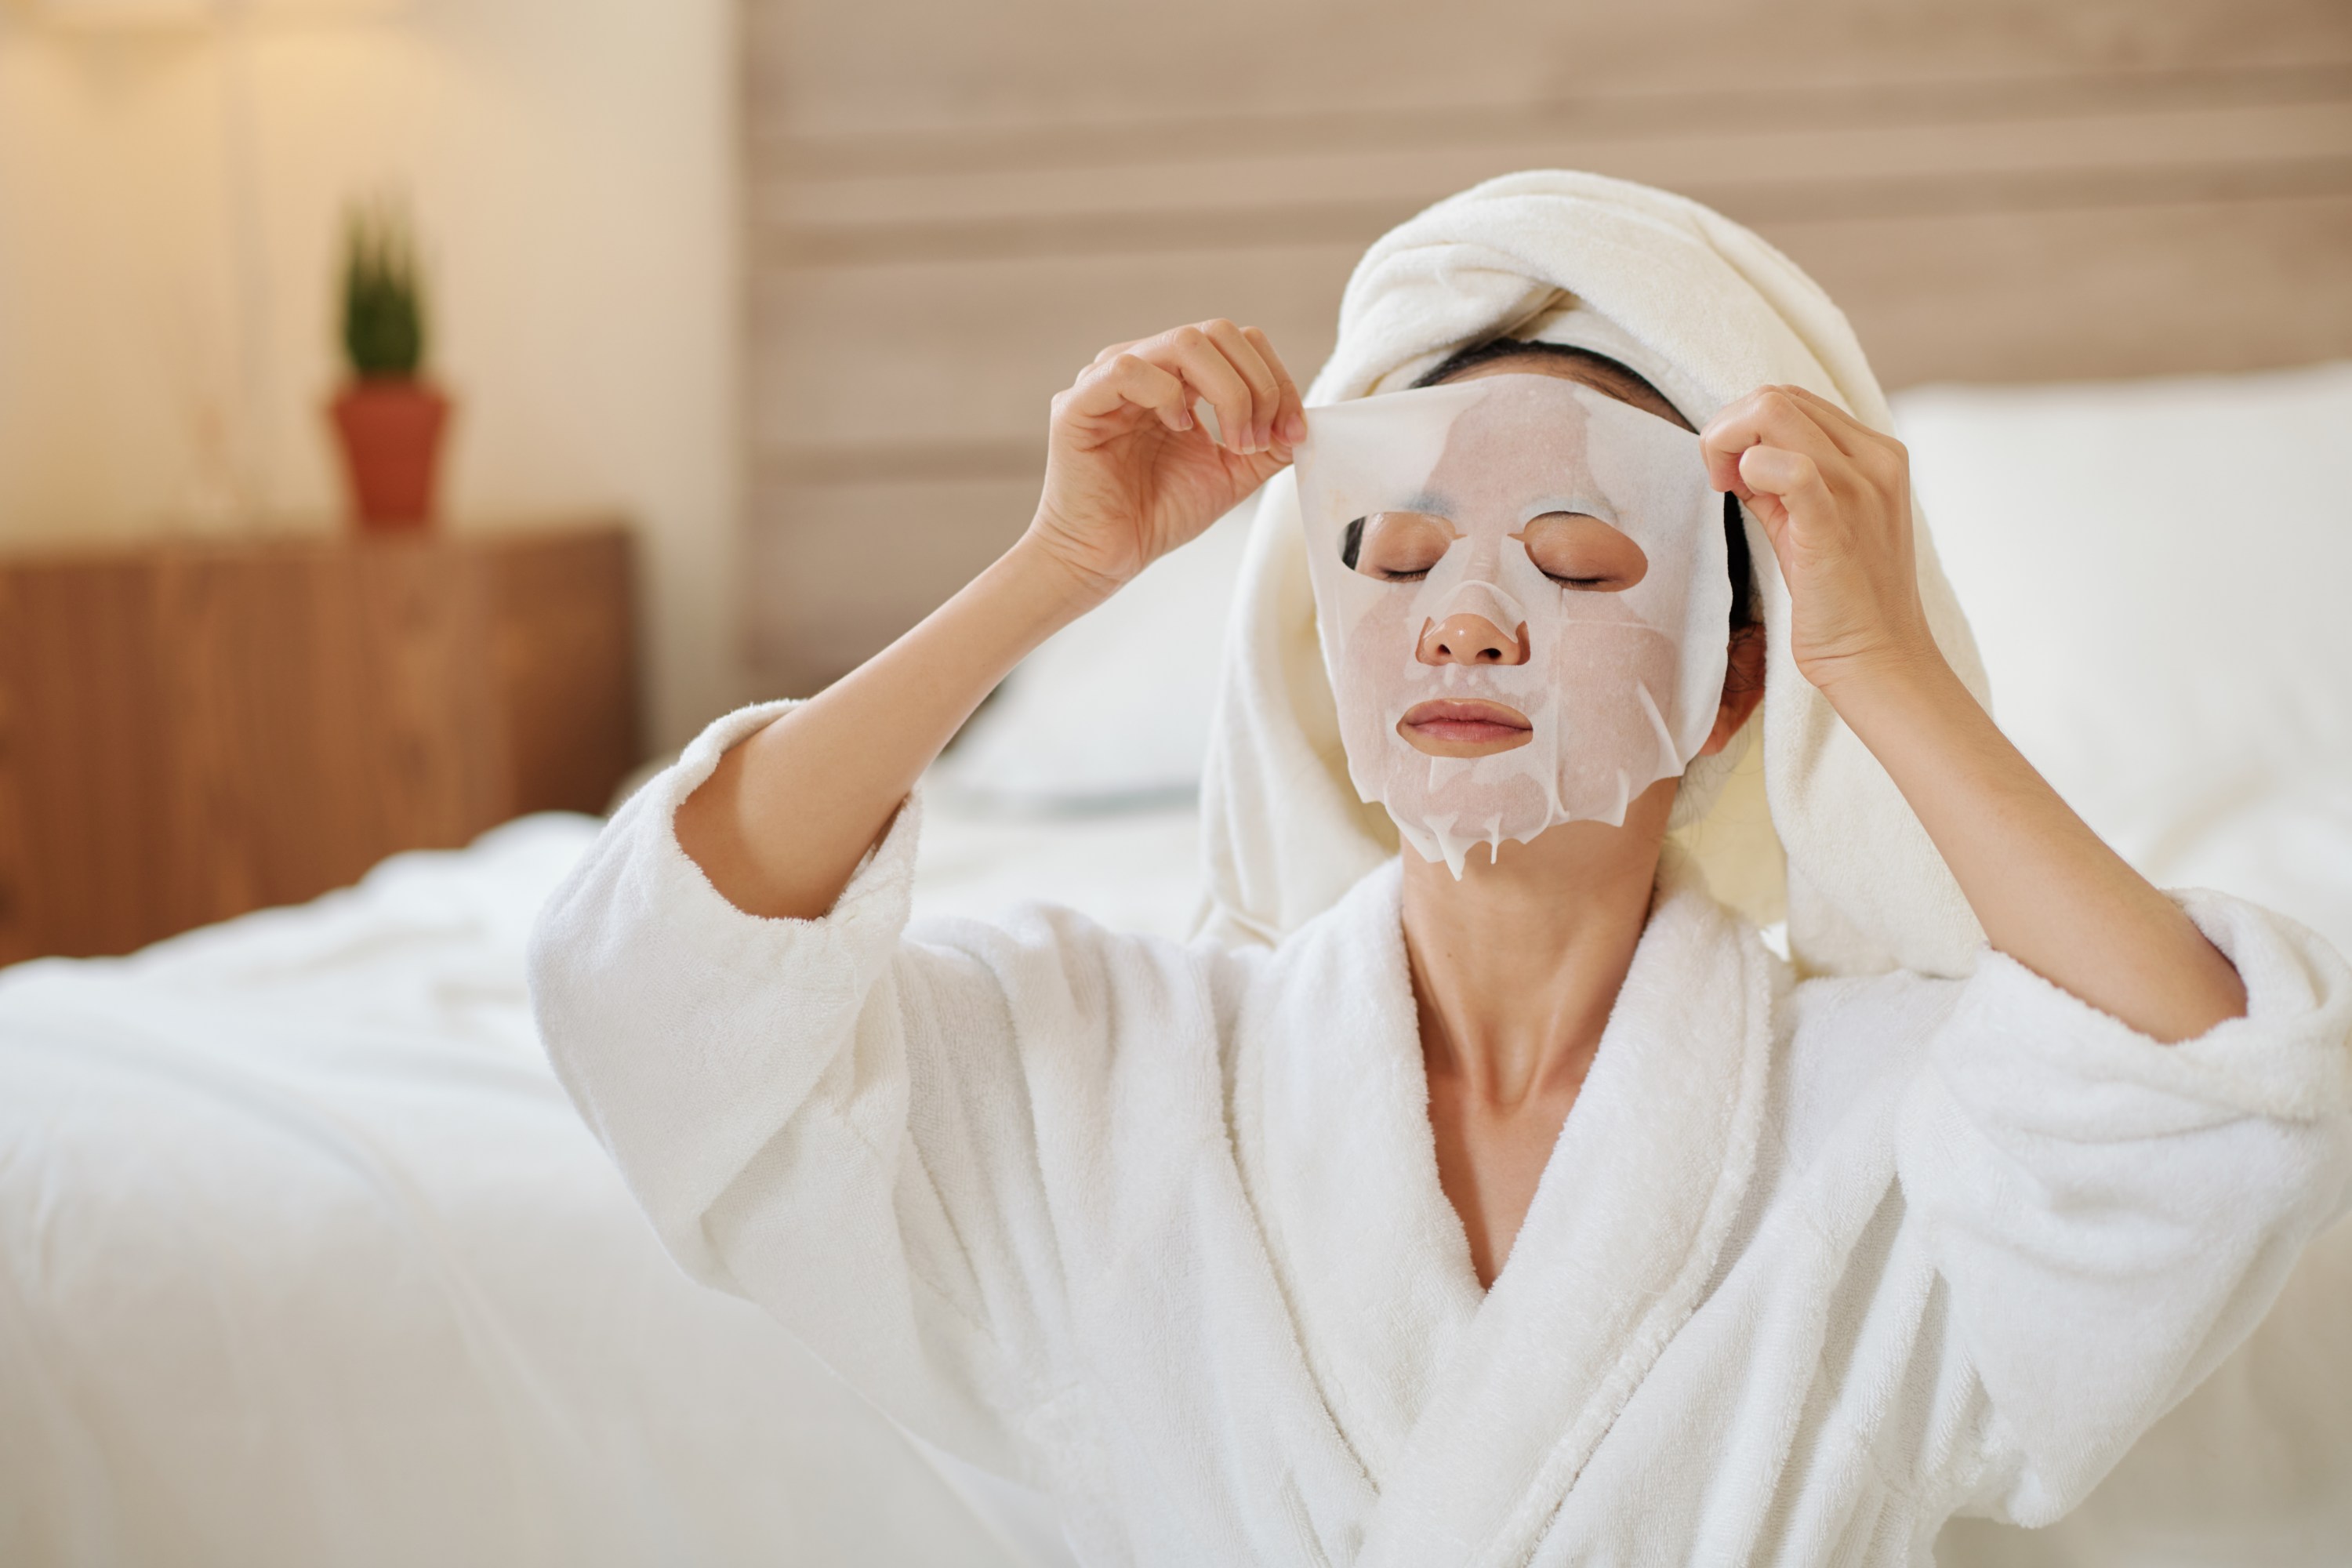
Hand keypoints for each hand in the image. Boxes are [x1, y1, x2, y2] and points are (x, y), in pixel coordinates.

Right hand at [1026, 320, 1307, 601]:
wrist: (1106, 558)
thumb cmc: (1157, 515)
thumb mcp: (1230, 475)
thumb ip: (1267, 445)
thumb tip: (1306, 421)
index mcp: (1179, 377)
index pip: (1239, 343)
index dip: (1276, 380)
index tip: (1292, 433)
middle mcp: (1146, 366)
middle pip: (1218, 332)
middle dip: (1257, 386)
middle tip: (1259, 442)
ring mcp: (1108, 378)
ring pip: (1183, 342)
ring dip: (1227, 392)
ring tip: (1232, 444)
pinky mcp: (1078, 402)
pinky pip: (1129, 369)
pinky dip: (1167, 396)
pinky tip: (1178, 430)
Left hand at [1699, 385, 1940, 698]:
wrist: (1879, 661)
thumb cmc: (1843, 598)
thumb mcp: (1812, 523)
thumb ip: (1781, 482)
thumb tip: (1738, 456)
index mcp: (1876, 453)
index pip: (1792, 399)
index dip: (1744, 427)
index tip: (1729, 476)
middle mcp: (1876, 460)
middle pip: (1776, 396)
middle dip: (1726, 430)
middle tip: (1719, 482)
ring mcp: (1861, 489)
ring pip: (1773, 411)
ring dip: (1726, 445)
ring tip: (1728, 491)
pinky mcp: (1835, 526)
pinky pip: (1792, 468)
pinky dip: (1752, 469)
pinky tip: (1739, 492)